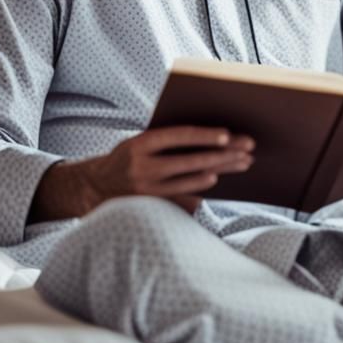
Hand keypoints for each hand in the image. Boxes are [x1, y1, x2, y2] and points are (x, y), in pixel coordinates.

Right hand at [73, 126, 254, 215]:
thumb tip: (207, 138)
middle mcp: (143, 168)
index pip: (177, 137)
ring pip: (192, 182)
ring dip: (220, 172)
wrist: (94, 188)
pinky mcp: (152, 208)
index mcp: (140, 145)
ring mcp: (148, 191)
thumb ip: (165, 140)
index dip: (204, 136)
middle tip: (248, 150)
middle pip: (191, 161)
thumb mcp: (137, 142)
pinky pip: (184, 200)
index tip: (227, 135)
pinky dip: (201, 190)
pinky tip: (218, 184)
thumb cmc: (125, 158)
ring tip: (242, 164)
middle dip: (223, 155)